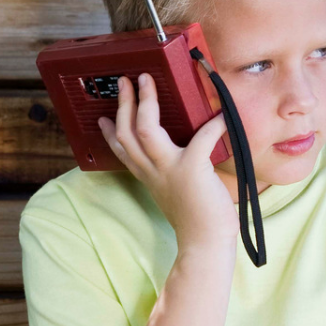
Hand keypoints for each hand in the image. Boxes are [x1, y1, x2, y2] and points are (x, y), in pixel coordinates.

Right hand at [98, 73, 238, 246]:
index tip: (104, 116)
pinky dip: (213, 124)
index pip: (121, 150)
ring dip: (145, 102)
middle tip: (126, 81)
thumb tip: (184, 152)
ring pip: (145, 129)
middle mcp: (153, 171)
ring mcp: (170, 169)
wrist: (205, 244)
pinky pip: (201, 137)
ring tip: (147, 81)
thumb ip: (172, 173)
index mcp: (148, 177)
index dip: (110, 131)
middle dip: (125, 103)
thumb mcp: (174, 193)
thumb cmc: (197, 221)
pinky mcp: (193, 169)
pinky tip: (222, 115)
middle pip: (127, 132)